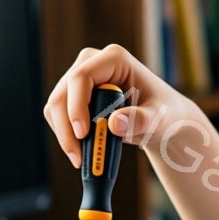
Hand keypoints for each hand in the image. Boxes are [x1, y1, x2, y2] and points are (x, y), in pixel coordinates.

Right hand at [43, 44, 190, 168]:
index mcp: (114, 59)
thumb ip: (139, 120)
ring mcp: (80, 77)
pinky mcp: (73, 94)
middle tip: (78, 158)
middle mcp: (92, 62)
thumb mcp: (158, 118)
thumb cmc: (162, 112)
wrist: (160, 117)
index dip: (77, 105)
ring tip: (82, 160)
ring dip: (64, 135)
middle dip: (67, 127)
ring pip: (55, 106)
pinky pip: (58, 115)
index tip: (82, 134)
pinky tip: (81, 152)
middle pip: (63, 93)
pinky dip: (65, 135)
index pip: (81, 77)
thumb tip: (114, 123)